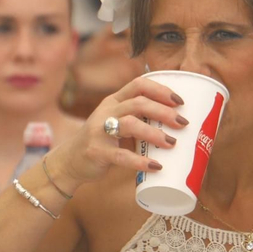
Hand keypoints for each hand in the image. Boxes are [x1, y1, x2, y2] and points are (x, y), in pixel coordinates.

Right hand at [53, 74, 187, 189]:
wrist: (69, 161)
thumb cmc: (102, 141)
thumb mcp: (116, 122)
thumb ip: (138, 118)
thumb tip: (176, 123)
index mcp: (114, 101)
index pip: (139, 85)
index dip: (161, 90)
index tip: (180, 102)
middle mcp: (106, 111)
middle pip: (138, 103)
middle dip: (163, 111)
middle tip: (182, 123)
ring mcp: (99, 131)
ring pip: (130, 124)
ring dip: (154, 133)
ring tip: (172, 143)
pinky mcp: (96, 151)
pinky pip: (121, 155)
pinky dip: (140, 161)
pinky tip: (156, 166)